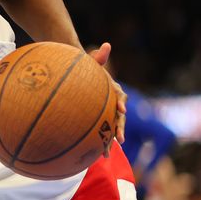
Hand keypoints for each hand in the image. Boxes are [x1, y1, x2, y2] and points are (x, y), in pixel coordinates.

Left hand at [88, 42, 126, 156]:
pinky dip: (96, 143)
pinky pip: (98, 132)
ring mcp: (105, 113)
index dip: (121, 102)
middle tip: (118, 139)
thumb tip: (106, 44)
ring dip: (108, 141)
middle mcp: (111, 103)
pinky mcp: (97, 120)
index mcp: (113, 90)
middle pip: (118, 118)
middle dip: (118, 129)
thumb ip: (98, 56)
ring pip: (109, 128)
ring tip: (105, 154)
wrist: (78, 77)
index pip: (120, 96)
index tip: (121, 109)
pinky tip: (91, 155)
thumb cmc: (85, 69)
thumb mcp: (91, 62)